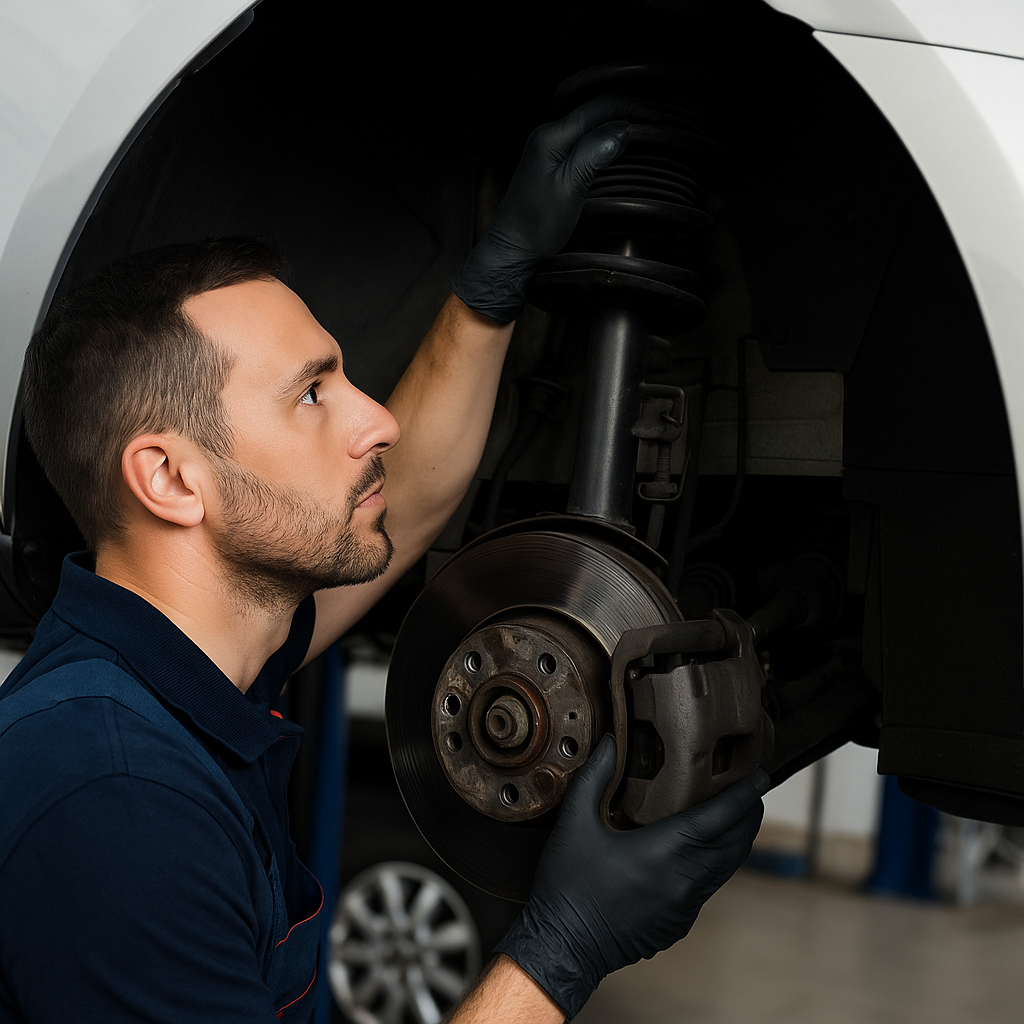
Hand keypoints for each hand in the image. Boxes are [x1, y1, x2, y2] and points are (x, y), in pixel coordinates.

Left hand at [451, 97, 638, 322]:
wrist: (512, 250)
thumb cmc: (535, 227)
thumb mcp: (569, 189)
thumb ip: (593, 154)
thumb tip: (622, 127)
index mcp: (551, 136)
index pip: (599, 107)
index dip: (633, 107)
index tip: (659, 116)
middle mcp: (548, 135)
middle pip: (596, 110)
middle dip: (629, 110)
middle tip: (660, 119)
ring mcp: (549, 148)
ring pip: (592, 123)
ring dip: (619, 122)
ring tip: (648, 128)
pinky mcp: (553, 162)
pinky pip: (585, 139)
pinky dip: (606, 137)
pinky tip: (622, 144)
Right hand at [495, 735, 767, 1019]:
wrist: (563, 946)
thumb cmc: (567, 885)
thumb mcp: (574, 822)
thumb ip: (595, 776)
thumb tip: (610, 742)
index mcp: (664, 850)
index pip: (720, 817)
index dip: (744, 795)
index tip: (761, 776)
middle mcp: (684, 880)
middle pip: (734, 844)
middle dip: (748, 816)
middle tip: (753, 792)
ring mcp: (684, 907)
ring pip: (724, 869)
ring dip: (735, 842)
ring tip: (735, 818)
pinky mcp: (678, 924)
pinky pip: (707, 889)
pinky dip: (714, 866)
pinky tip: (700, 854)